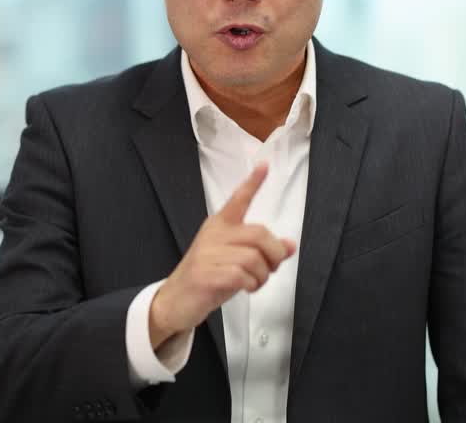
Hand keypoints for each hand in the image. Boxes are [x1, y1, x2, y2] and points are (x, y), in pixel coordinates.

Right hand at [149, 163, 296, 348]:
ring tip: (255, 282)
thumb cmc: (209, 277)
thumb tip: (290, 245)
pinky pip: (242, 276)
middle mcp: (213, 234)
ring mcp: (207, 254)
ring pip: (253, 258)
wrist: (175, 301)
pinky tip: (245, 288)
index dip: (252, 183)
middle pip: (259, 234)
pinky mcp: (205, 274)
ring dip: (262, 275)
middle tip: (272, 268)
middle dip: (274, 254)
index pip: (238, 199)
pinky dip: (251, 285)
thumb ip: (262, 251)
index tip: (264, 165)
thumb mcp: (237, 261)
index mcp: (219, 225)